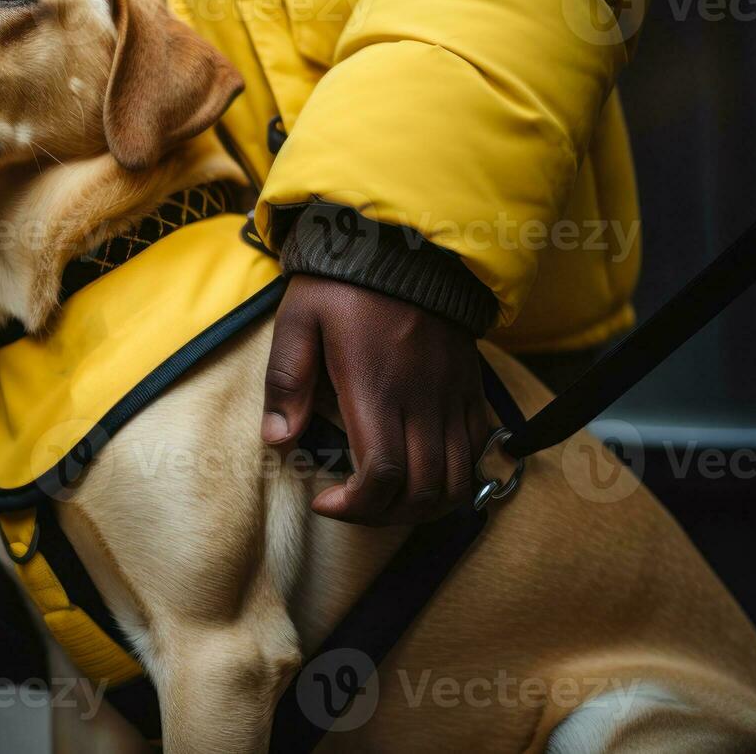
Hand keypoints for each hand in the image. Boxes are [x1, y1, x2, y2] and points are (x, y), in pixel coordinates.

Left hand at [261, 275, 490, 525]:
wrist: (406, 240)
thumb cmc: (343, 281)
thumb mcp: (298, 319)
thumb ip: (286, 381)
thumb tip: (278, 441)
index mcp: (375, 386)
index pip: (382, 474)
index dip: (356, 507)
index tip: (325, 501)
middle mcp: (422, 399)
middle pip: (422, 490)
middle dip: (383, 515)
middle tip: (349, 504)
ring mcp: (452, 395)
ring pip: (456, 480)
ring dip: (422, 505)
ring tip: (385, 498)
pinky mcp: (470, 386)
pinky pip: (477, 449)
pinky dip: (453, 478)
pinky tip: (419, 472)